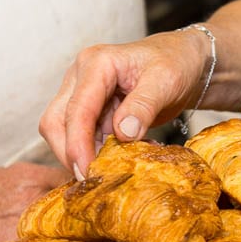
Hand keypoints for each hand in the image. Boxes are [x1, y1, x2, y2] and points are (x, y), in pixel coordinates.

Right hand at [39, 30, 209, 178]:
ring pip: (65, 133)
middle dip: (70, 153)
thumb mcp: (166, 81)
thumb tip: (124, 133)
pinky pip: (85, 138)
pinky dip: (100, 153)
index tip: (87, 172)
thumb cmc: (176, 63)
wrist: (184, 61)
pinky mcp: (92, 111)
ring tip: (119, 166)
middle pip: (56, 122)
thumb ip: (144, 105)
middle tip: (93, 180)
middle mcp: (81, 77)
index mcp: (96, 63)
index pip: (76, 109)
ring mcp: (83, 94)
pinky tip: (125, 157)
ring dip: (86, 155)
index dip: (77, 144)